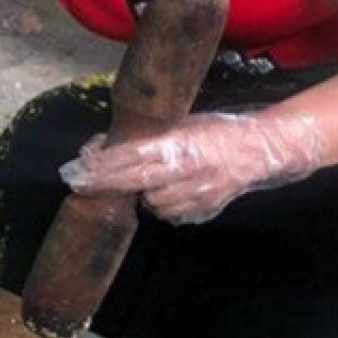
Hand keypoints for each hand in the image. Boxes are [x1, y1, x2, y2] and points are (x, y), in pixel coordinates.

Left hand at [60, 112, 326, 224]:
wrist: (260, 150)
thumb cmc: (216, 131)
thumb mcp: (182, 124)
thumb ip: (150, 136)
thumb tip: (106, 145)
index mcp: (180, 143)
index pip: (131, 156)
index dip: (101, 164)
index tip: (77, 167)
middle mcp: (186, 169)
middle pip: (133, 181)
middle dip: (103, 183)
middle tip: (78, 183)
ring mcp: (197, 192)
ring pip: (152, 202)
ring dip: (142, 194)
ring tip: (147, 181)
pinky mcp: (205, 208)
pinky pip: (172, 214)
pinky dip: (164, 206)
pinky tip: (166, 192)